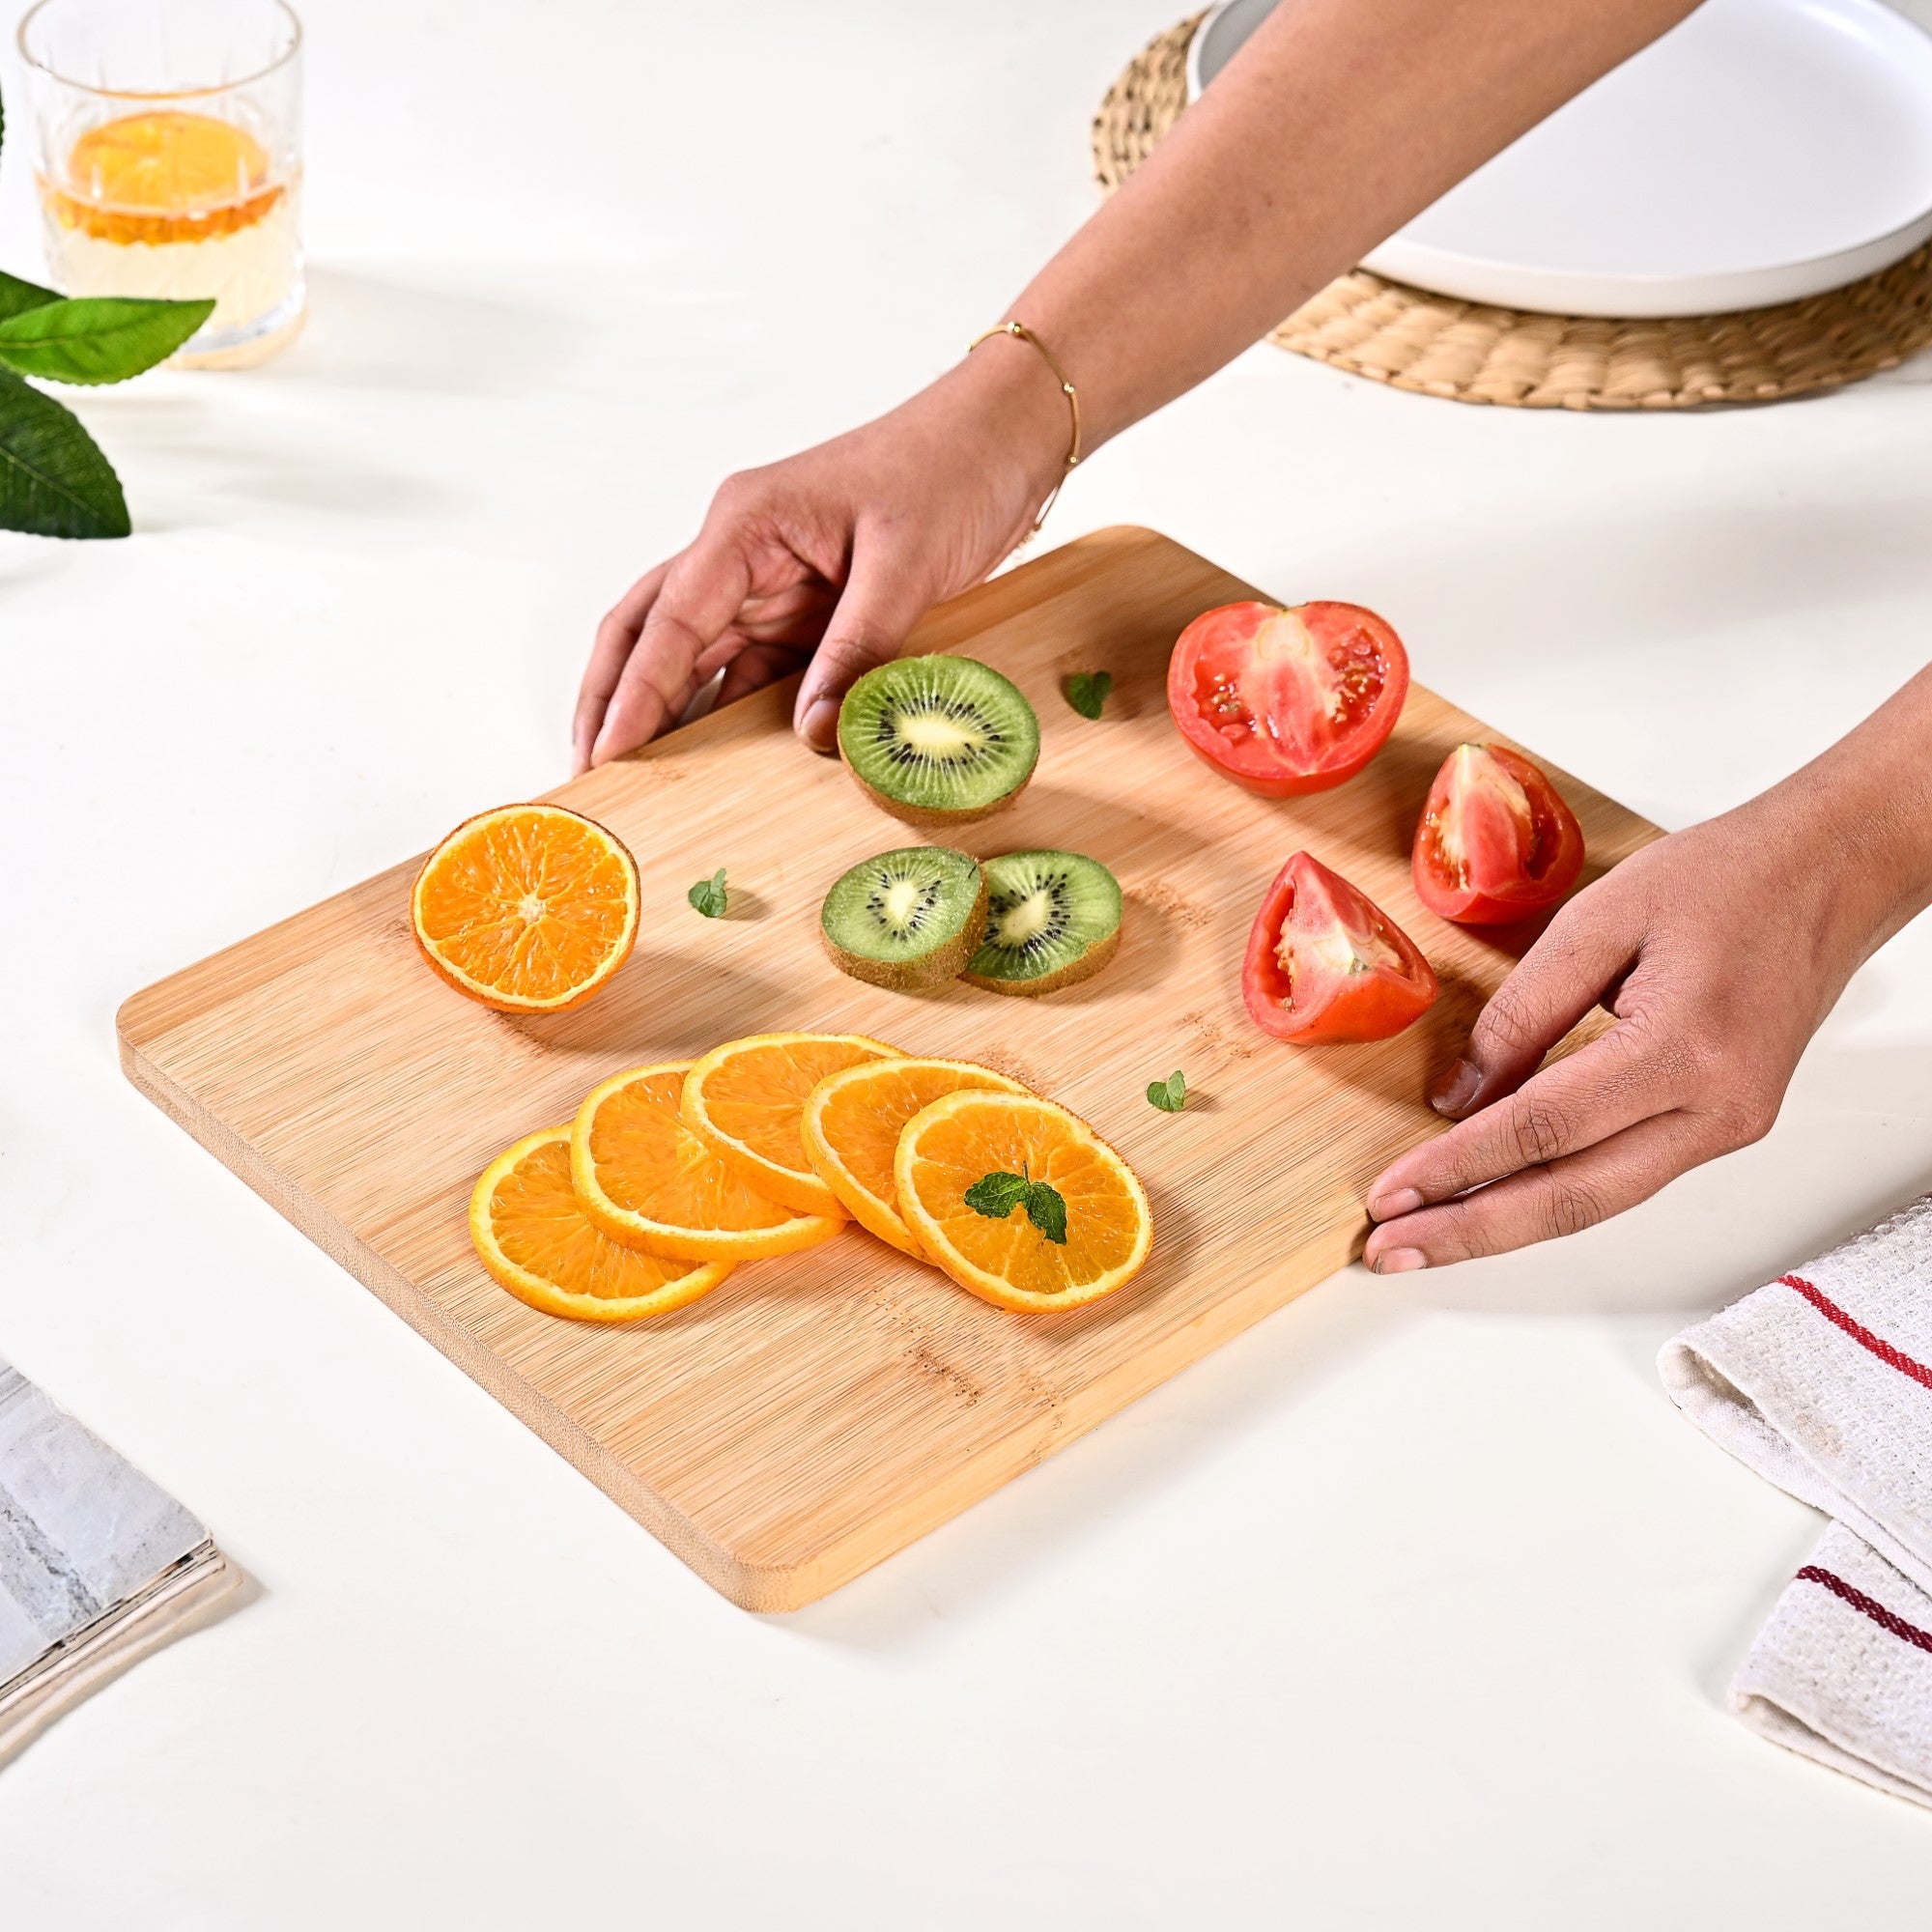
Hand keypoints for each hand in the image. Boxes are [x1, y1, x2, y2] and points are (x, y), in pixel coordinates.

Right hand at [573, 342, 1070, 771]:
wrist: (1004, 437)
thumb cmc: (952, 470)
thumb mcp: (906, 567)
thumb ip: (856, 651)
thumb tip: (812, 732)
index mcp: (745, 525)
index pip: (669, 622)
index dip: (634, 694)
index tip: (608, 753)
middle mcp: (741, 553)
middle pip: (651, 635)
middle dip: (614, 703)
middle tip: (592, 774)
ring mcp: (770, 583)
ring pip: (694, 657)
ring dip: (664, 714)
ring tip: (638, 781)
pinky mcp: (807, 610)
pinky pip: (753, 668)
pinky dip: (730, 712)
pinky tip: (715, 760)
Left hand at [1361, 749, 1929, 1270]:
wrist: (1829, 873)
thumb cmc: (1726, 878)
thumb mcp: (1597, 919)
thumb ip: (1521, 1012)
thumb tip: (1455, 1096)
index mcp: (1684, 1049)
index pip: (1543, 1129)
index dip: (1457, 1166)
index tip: (1391, 1192)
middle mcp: (1718, 1109)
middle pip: (1573, 1199)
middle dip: (1472, 1230)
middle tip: (1393, 1249)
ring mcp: (1730, 1127)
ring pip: (1600, 1202)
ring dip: (1507, 1225)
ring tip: (1428, 1237)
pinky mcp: (1725, 1126)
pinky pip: (1625, 1175)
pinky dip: (1553, 1193)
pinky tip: (1494, 1198)